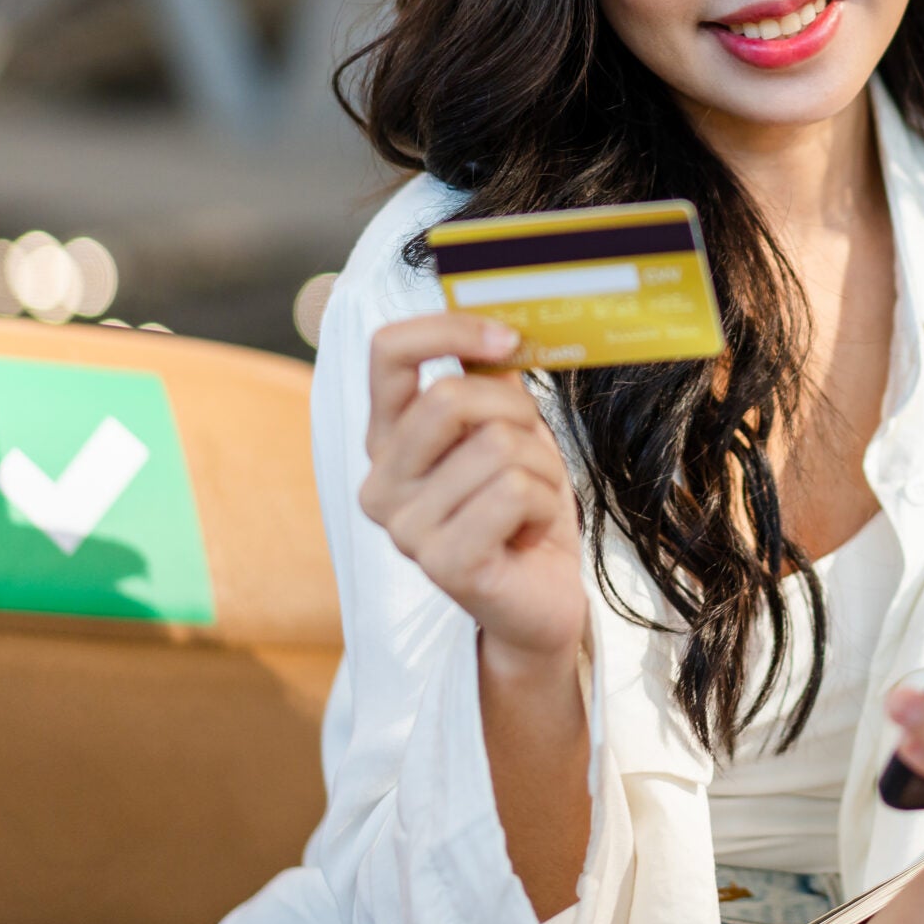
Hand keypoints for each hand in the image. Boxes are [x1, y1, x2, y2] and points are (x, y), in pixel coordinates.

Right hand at [359, 313, 585, 672]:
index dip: (448, 330)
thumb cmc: (522, 510)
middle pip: (449, 398)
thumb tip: (498, 325)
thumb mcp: (509, 429)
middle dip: (515, 413)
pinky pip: (514, 492)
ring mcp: (405, 529)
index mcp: (387, 441)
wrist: (542, 598)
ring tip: (529, 504)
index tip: (505, 339)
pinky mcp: (443, 564)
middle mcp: (380, 484)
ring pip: (497, 446)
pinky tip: (529, 533)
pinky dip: (543, 504)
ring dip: (539, 469)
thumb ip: (491, 381)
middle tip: (531, 451)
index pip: (387, 352)